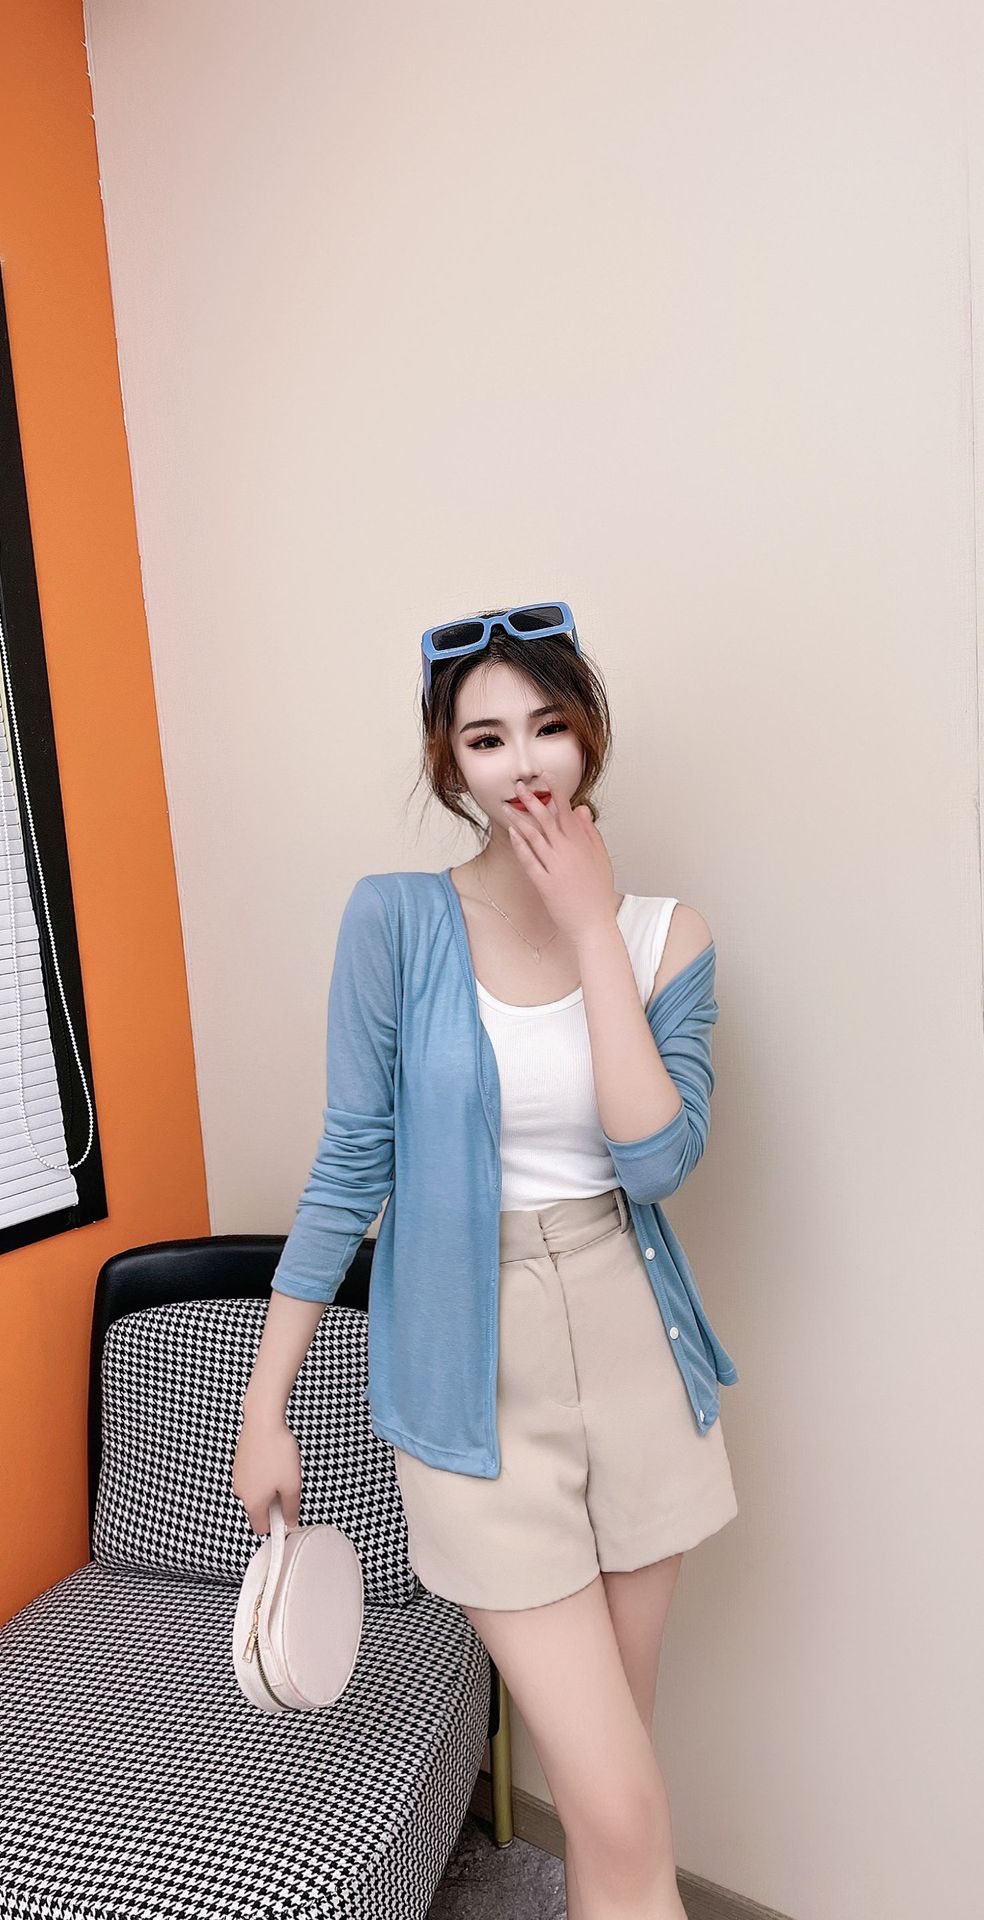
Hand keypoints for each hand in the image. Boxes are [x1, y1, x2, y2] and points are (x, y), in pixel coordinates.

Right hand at [232, 1409, 301, 1536]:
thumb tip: (291, 1521)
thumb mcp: (292, 1484)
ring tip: (282, 1468)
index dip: (277, 1525)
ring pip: (257, 1491)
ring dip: (269, 1486)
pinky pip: (253, 1477)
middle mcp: (241, 1492)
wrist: (263, 1421)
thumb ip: (291, 1508)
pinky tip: (273, 1459)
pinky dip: (263, 1473)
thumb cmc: (276, 1450)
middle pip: (259, 1509)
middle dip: (274, 1503)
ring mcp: (238, 1476)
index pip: (261, 1528)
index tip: (287, 1517)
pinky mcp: (240, 1463)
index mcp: (253, 1502)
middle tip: (288, 1486)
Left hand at [505, 779, 617, 942]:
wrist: (594, 923)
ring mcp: (555, 866)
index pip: (566, 810)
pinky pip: (529, 860)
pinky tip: (512, 832)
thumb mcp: (600, 858)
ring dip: (519, 818)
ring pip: (534, 836)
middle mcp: (568, 852)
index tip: (545, 777)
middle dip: (531, 799)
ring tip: (507, 806)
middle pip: (546, 819)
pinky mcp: (544, 882)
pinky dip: (520, 845)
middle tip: (519, 786)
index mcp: (582, 844)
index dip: (555, 791)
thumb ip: (590, 832)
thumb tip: (581, 809)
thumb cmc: (598, 893)